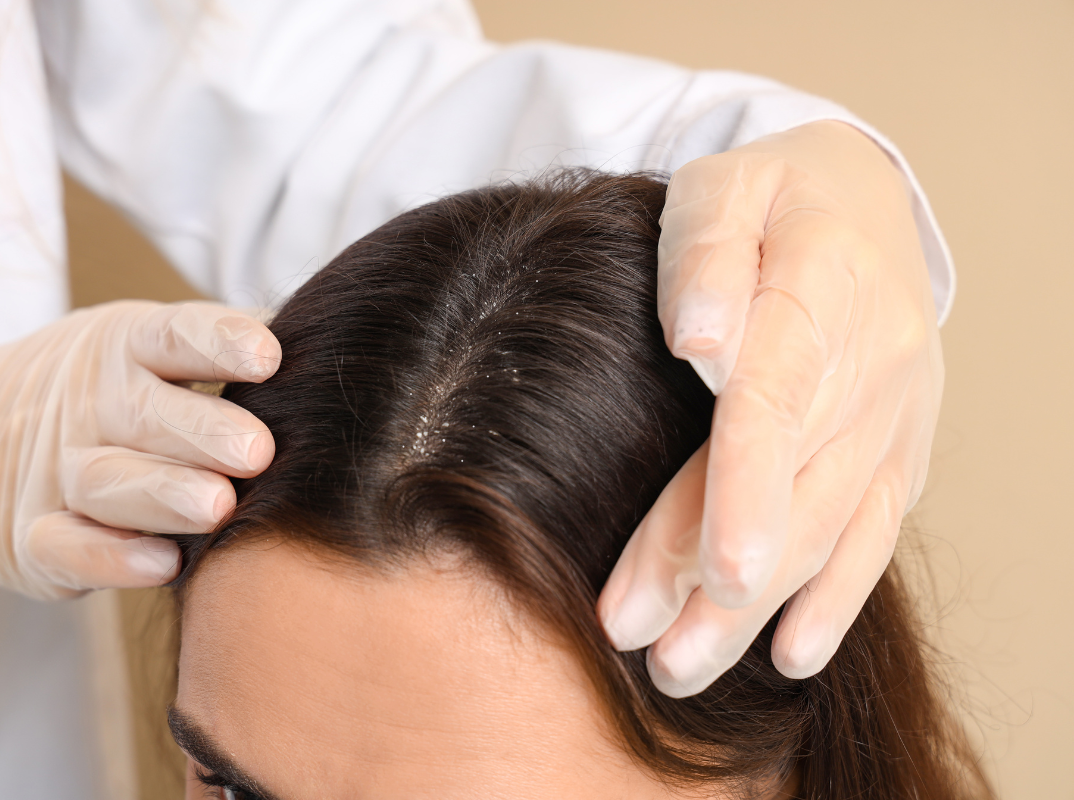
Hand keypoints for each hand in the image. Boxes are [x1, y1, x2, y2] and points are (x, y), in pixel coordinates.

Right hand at [0, 301, 280, 599]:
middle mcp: (92, 404)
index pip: (174, 335)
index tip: (269, 357)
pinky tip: (162, 563)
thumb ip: (229, 349)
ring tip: (218, 506)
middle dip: (203, 432)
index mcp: (128, 347)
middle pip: (144, 413)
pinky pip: (68, 546)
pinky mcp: (35, 536)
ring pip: (107, 481)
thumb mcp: (151, 347)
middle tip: (257, 451)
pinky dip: (110, 558)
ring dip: (163, 495)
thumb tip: (327, 341)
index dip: (220, 343)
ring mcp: (57, 470)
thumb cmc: (112, 390)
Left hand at [597, 121, 943, 694]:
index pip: (777, 401)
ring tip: (681, 668)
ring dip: (759, 607)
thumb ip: (704, 254)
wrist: (861, 200)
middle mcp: (872, 364)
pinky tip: (790, 653)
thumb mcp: (722, 187)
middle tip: (645, 648)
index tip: (715, 571)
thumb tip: (698, 341)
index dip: (744, 489)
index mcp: (822, 288)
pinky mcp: (896, 450)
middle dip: (718, 577)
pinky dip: (834, 596)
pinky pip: (872, 531)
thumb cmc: (766, 195)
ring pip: (826, 526)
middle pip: (791, 486)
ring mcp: (892, 415)